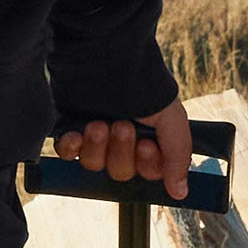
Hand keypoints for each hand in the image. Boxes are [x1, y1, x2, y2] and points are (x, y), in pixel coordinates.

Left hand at [55, 96, 191, 200]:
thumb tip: (179, 192)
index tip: (146, 145)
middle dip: (121, 151)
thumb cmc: (143, 83)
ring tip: (98, 123)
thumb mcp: (172, 118)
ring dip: (97, 148)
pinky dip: (72, 147)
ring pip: (94, 164)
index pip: (148, 172)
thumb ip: (178, 156)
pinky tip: (76, 134)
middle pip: (121, 171)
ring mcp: (95, 134)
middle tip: (121, 125)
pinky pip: (68, 153)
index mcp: (148, 139)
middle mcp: (121, 140)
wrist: (106, 56)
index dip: (147, 164)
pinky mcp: (72, 126)